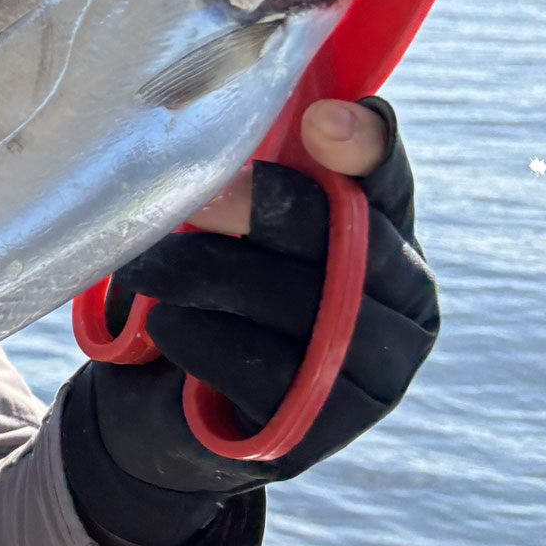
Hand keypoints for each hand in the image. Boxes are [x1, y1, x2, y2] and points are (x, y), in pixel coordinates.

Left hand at [59, 97, 438, 545]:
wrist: (162, 410)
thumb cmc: (205, 295)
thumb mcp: (229, 230)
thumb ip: (249, 174)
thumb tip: (227, 114)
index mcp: (389, 239)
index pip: (387, 182)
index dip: (363, 147)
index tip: (319, 120)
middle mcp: (404, 308)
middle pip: (337, 237)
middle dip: (256, 209)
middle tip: (188, 198)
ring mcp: (372, 376)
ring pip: (291, 300)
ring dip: (197, 272)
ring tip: (141, 266)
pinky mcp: (322, 430)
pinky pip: (254, 365)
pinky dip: (195, 337)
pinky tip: (165, 329)